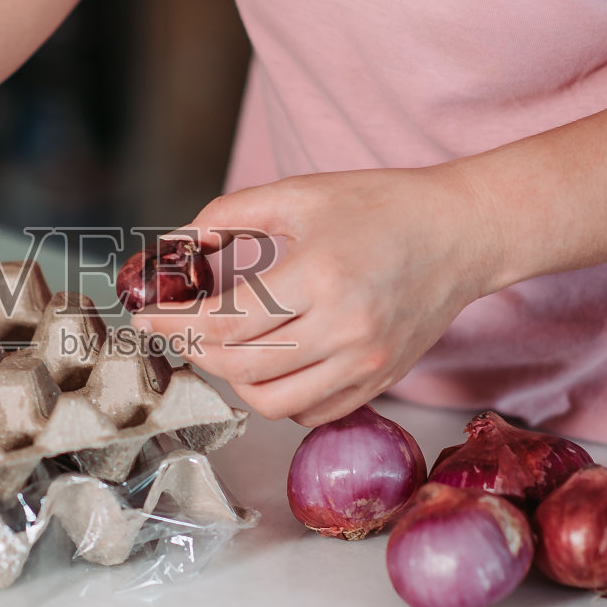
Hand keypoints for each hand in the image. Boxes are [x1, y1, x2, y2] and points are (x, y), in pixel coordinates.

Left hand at [133, 166, 501, 425]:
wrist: (460, 233)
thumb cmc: (379, 206)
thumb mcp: (298, 194)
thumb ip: (227, 215)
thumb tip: (174, 249)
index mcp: (319, 275)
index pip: (224, 323)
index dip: (174, 324)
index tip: (146, 316)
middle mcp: (344, 329)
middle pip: (240, 368)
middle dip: (195, 350)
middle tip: (180, 327)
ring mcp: (365, 363)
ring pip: (270, 402)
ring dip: (232, 378)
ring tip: (223, 345)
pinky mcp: (378, 381)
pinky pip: (308, 412)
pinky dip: (276, 395)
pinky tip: (269, 361)